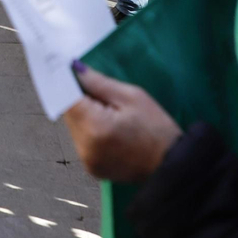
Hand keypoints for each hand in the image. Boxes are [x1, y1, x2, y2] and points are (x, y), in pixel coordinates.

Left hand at [63, 64, 181, 182]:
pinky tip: (110, 129)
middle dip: (78, 100)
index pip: (65, 99)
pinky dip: (90, 132)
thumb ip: (99, 83)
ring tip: (110, 113)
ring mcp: (87, 161)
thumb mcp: (131, 96)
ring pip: (74, 128)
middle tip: (100, 93)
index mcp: (95, 127)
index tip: (67, 71)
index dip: (65, 83)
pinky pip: (82, 142)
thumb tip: (75, 69)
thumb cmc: (156, 127)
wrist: (172, 165)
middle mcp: (85, 147)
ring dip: (84, 116)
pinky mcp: (92, 168)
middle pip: (68, 114)